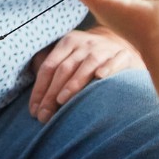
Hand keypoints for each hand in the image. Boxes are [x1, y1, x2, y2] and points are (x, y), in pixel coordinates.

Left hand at [26, 26, 143, 121]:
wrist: (121, 46)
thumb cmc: (87, 61)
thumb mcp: (69, 59)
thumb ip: (52, 74)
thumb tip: (36, 104)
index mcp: (68, 43)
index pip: (49, 67)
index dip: (40, 89)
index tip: (34, 111)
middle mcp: (85, 44)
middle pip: (64, 69)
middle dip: (52, 93)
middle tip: (44, 115)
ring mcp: (105, 48)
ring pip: (87, 65)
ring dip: (74, 82)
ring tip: (62, 100)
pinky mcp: (124, 55)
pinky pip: (115, 61)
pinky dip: (107, 68)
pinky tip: (100, 77)